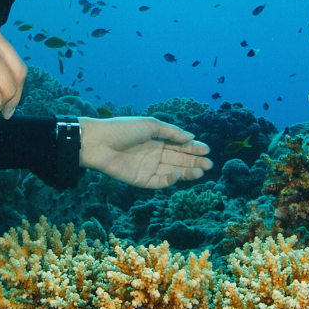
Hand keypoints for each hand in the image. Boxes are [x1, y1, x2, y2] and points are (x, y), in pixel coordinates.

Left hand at [79, 117, 211, 188]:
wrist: (98, 143)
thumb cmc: (123, 129)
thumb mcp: (151, 125)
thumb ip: (172, 133)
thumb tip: (191, 138)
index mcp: (157, 139)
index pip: (179, 145)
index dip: (193, 148)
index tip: (207, 150)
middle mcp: (154, 154)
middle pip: (179, 159)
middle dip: (194, 162)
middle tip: (209, 164)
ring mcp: (148, 167)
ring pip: (172, 172)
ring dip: (187, 172)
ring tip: (201, 171)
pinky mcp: (141, 180)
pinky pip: (160, 182)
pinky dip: (171, 179)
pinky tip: (179, 174)